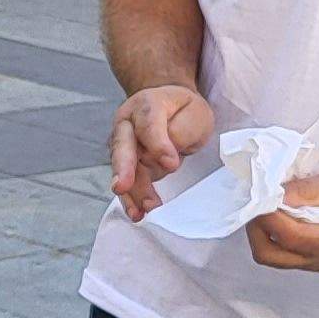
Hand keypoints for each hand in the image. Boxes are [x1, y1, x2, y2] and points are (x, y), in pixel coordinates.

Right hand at [109, 85, 216, 218]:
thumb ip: (182, 131)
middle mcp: (127, 122)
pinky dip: (130, 199)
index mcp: (147, 104)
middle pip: (122, 145)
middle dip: (123, 168)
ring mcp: (122, 142)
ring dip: (132, 191)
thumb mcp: (196, 113)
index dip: (158, 144)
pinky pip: (125, 181)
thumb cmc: (184, 111)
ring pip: (123, 169)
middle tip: (122, 186)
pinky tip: (136, 213)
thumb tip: (165, 158)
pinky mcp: (124, 162)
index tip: (172, 164)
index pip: (148, 123)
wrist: (169, 109)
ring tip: (142, 211)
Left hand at [248, 167, 318, 274]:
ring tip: (269, 205)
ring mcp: (318, 265)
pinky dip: (274, 235)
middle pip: (269, 255)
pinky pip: (283, 253)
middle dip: (257, 228)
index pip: (286, 235)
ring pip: (273, 257)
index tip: (259, 193)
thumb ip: (303, 191)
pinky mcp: (314, 261)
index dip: (266, 214)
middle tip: (259, 201)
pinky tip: (280, 214)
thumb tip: (269, 196)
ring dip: (263, 232)